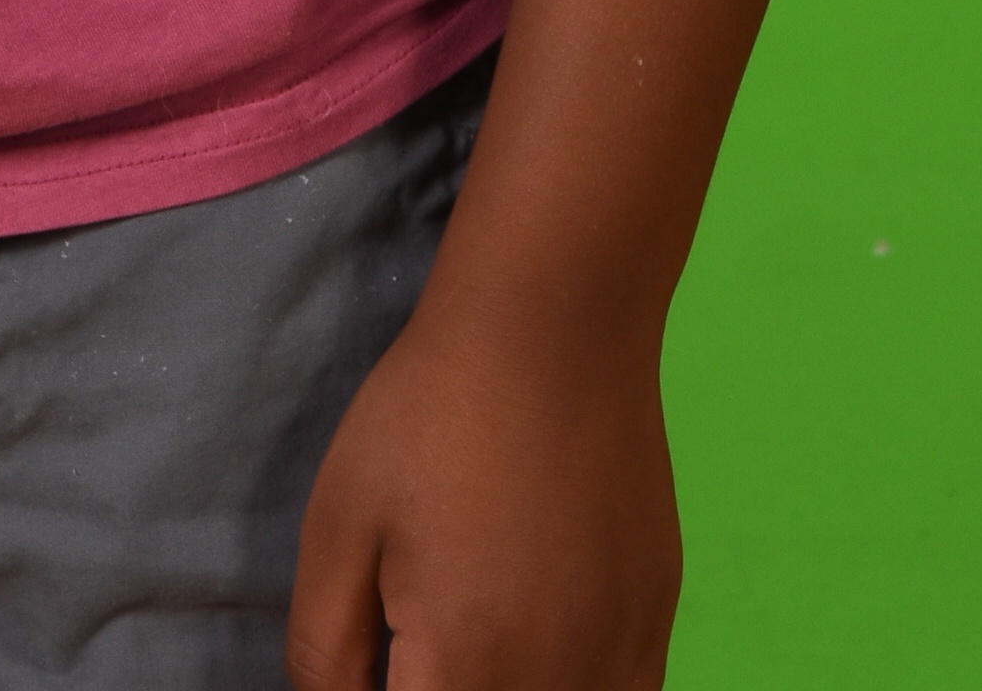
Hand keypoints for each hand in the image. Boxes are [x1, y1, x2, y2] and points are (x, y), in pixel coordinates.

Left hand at [285, 300, 680, 689]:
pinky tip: (544, 645)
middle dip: (440, 687)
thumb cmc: (432, 416)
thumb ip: (325, 653)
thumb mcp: (338, 527)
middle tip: (419, 633)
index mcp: (461, 673)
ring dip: (508, 688)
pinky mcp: (656, 623)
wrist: (554, 327)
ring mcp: (616, 660)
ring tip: (476, 631)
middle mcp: (549, 687)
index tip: (384, 656)